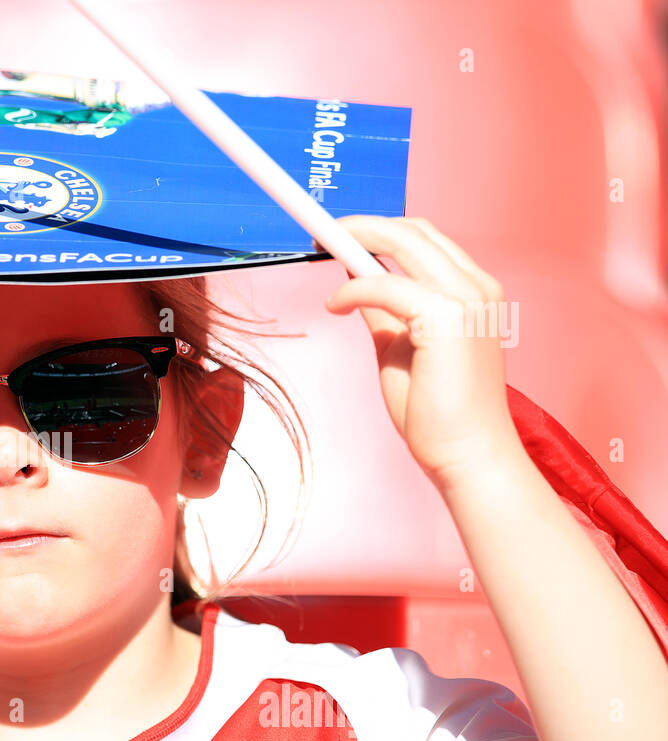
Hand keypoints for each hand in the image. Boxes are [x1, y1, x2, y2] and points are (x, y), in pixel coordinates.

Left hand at [321, 216, 525, 489]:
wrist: (465, 454)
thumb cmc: (436, 410)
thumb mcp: (400, 346)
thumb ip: (385, 311)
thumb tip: (356, 282)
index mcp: (474, 291)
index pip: (427, 240)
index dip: (382, 228)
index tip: (342, 232)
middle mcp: (478, 287)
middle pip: (416, 230)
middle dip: (364, 224)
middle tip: (324, 233)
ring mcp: (468, 299)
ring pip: (404, 242)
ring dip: (356, 241)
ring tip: (323, 252)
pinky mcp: (448, 318)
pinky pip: (386, 285)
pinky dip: (352, 290)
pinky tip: (335, 306)